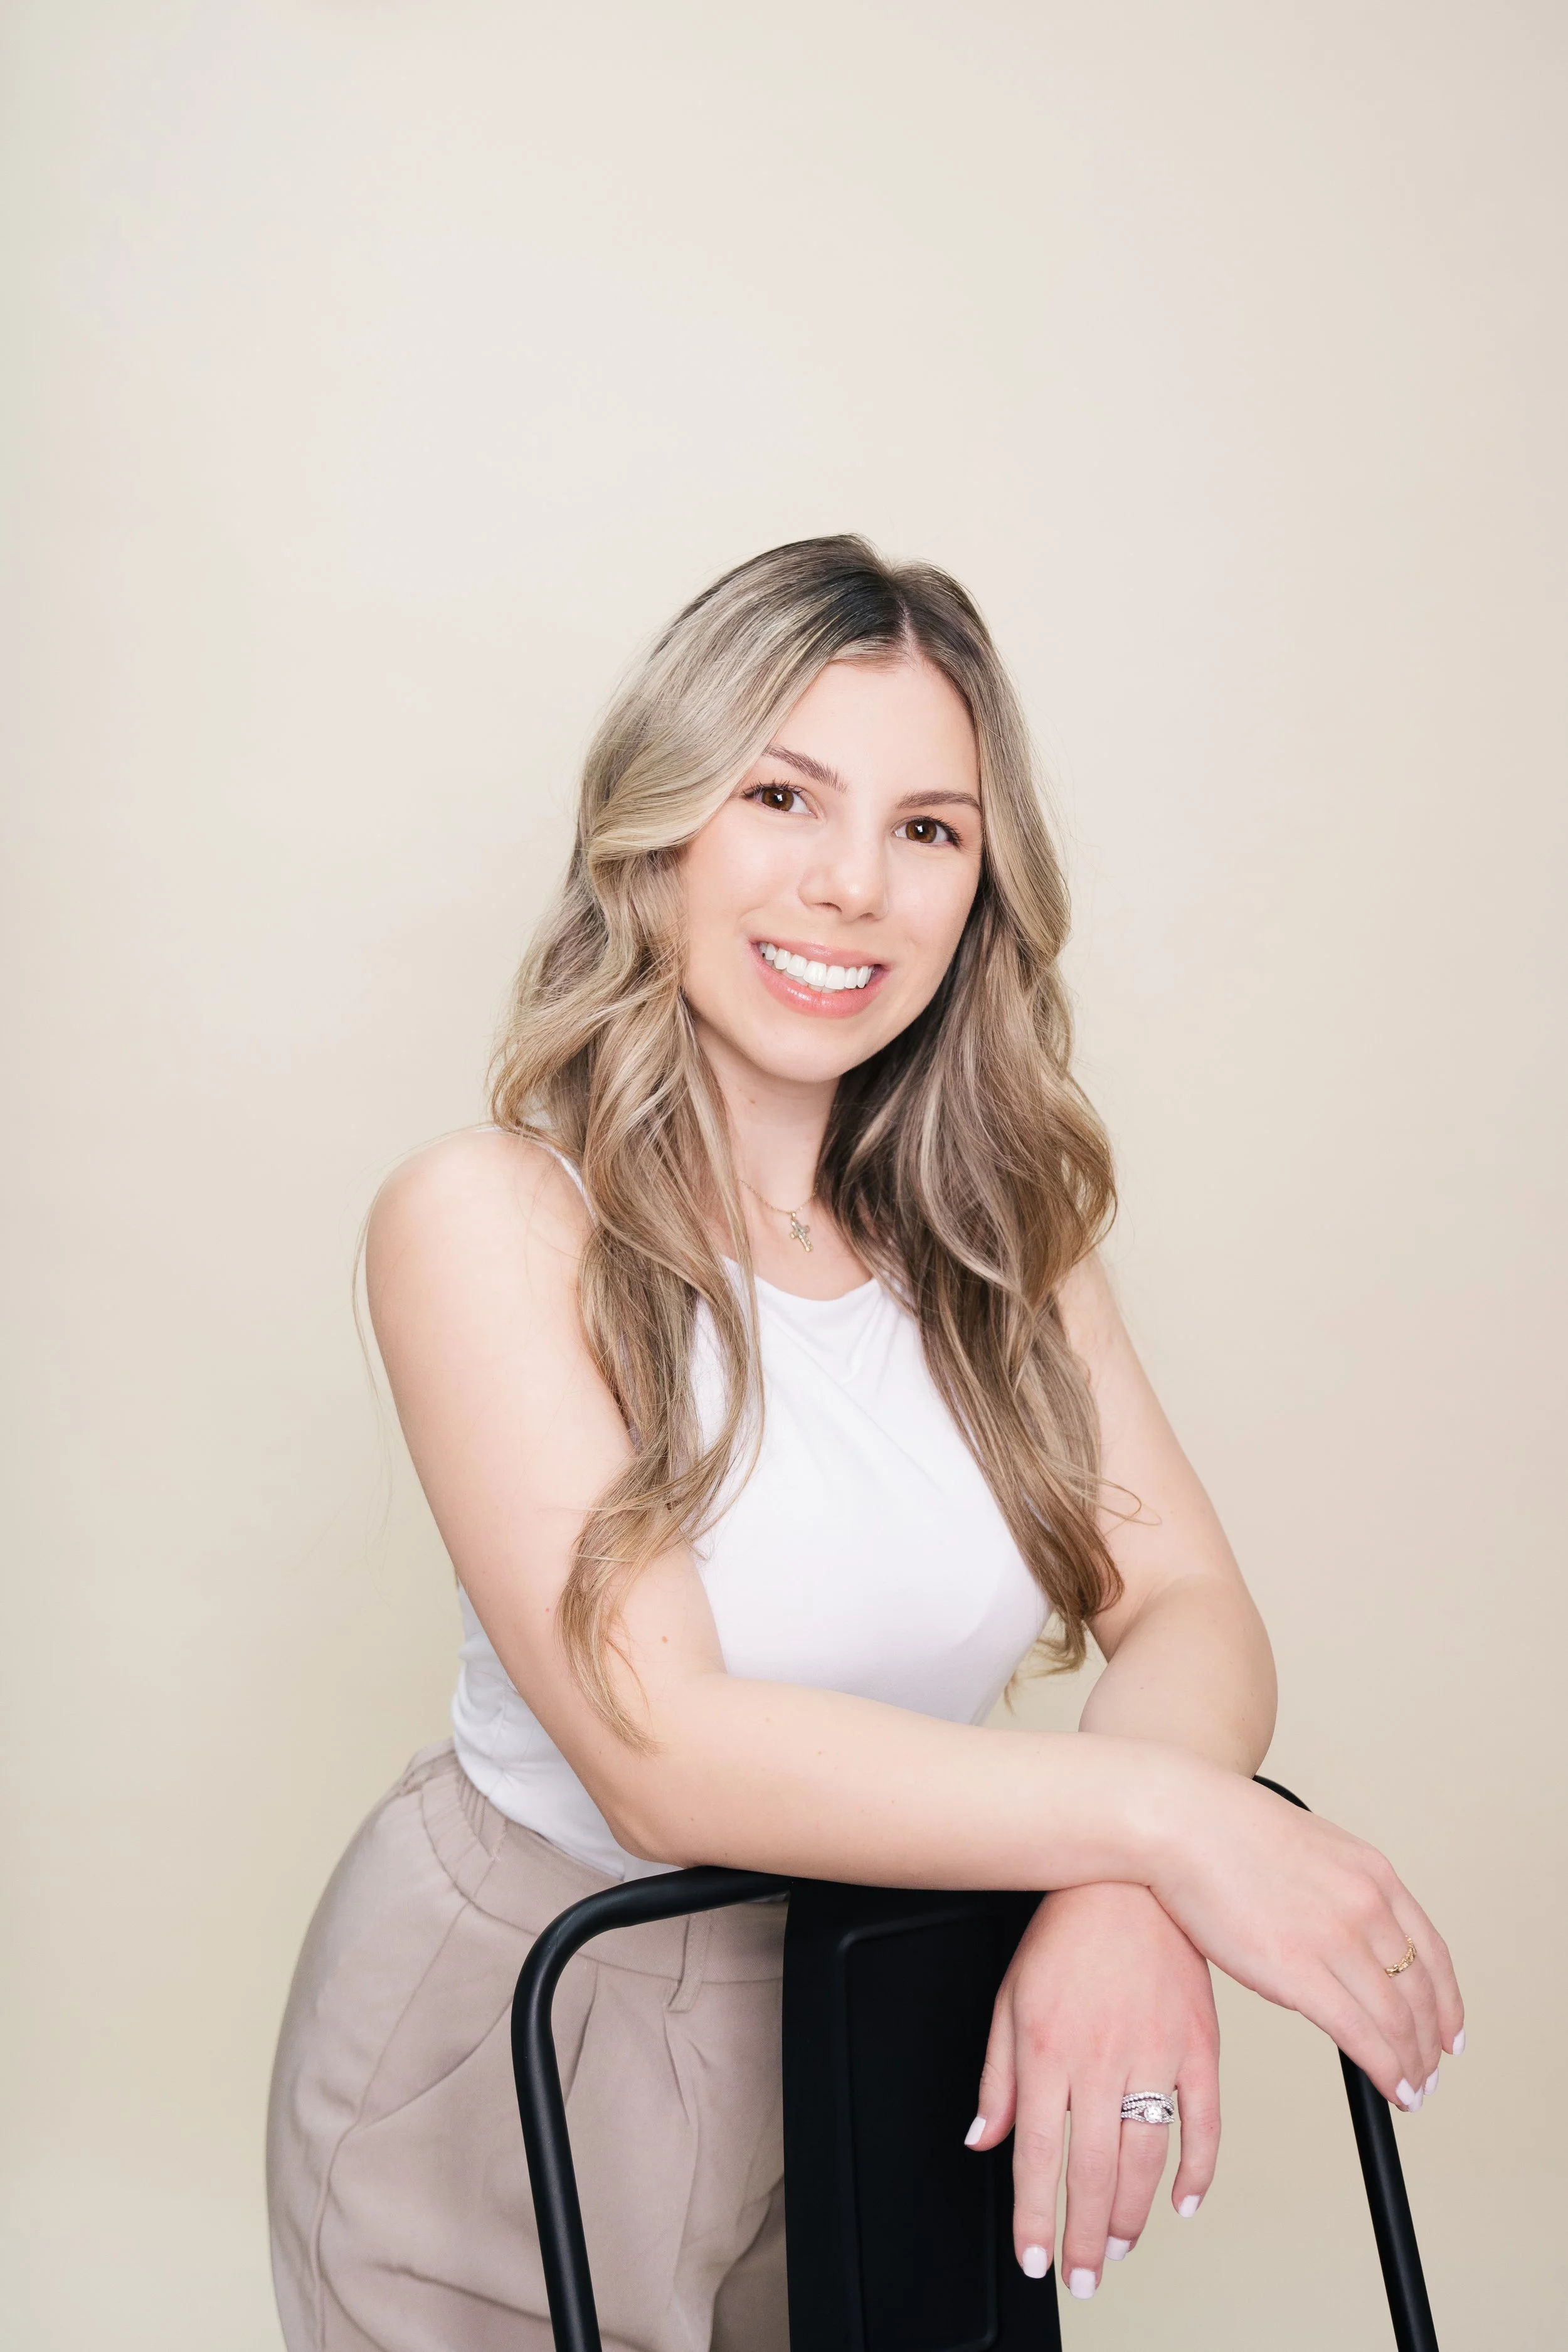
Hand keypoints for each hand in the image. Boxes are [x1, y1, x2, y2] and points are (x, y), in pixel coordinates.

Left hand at [966, 1882, 1219, 2298]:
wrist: (1128, 1877)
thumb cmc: (1066, 1934)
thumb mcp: (1011, 1999)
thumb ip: (996, 2077)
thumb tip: (982, 2139)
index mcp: (1048, 2050)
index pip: (1038, 2155)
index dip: (1034, 2216)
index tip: (1034, 2258)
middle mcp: (1101, 2059)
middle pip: (1092, 2171)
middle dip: (1084, 2238)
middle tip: (1083, 2277)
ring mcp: (1155, 2054)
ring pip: (1146, 2158)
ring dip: (1132, 2215)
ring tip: (1119, 2247)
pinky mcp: (1198, 2044)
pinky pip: (1205, 2122)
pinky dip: (1199, 2171)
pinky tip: (1184, 2201)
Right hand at [1152, 1770, 1463, 2109]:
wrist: (1181, 1820)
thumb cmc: (1224, 1831)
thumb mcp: (1309, 1849)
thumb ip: (1337, 1891)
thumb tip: (1345, 1936)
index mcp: (1372, 1873)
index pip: (1431, 1952)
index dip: (1448, 2001)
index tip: (1450, 2031)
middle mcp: (1367, 1905)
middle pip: (1421, 1991)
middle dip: (1432, 2042)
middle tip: (1430, 2071)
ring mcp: (1336, 1939)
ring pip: (1398, 2021)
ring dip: (1411, 2064)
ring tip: (1412, 2089)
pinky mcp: (1299, 1972)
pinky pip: (1361, 2036)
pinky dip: (1386, 2071)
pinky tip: (1392, 2088)